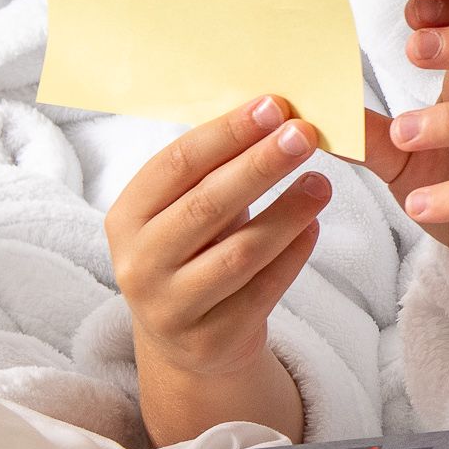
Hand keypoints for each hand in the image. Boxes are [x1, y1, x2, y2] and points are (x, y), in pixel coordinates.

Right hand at [105, 95, 325, 442]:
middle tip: (305, 134)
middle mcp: (139, 264)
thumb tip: (272, 110)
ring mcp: (172, 307)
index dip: (226, 133)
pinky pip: (263, 290)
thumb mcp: (184, 210)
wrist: (188, 342)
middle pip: (207, 205)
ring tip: (322, 182)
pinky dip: (293, 255)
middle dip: (260, 165)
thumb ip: (214, 168)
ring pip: (240, 252)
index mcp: (126, 218)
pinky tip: (314, 226)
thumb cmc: (193, 252)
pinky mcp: (212, 339)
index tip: (273, 106)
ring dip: (287, 212)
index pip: (176, 164)